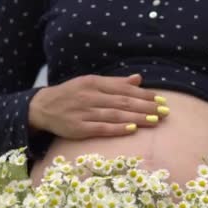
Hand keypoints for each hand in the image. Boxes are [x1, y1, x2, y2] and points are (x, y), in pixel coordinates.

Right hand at [28, 73, 169, 138]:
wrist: (42, 107)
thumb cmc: (71, 94)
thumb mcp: (91, 83)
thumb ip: (115, 82)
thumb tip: (139, 79)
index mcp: (94, 83)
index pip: (124, 89)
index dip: (144, 95)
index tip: (161, 100)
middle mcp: (90, 96)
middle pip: (123, 102)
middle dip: (146, 107)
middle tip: (164, 112)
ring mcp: (84, 112)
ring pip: (115, 115)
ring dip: (137, 118)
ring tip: (155, 120)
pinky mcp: (78, 128)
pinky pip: (101, 128)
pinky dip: (118, 128)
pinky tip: (132, 129)